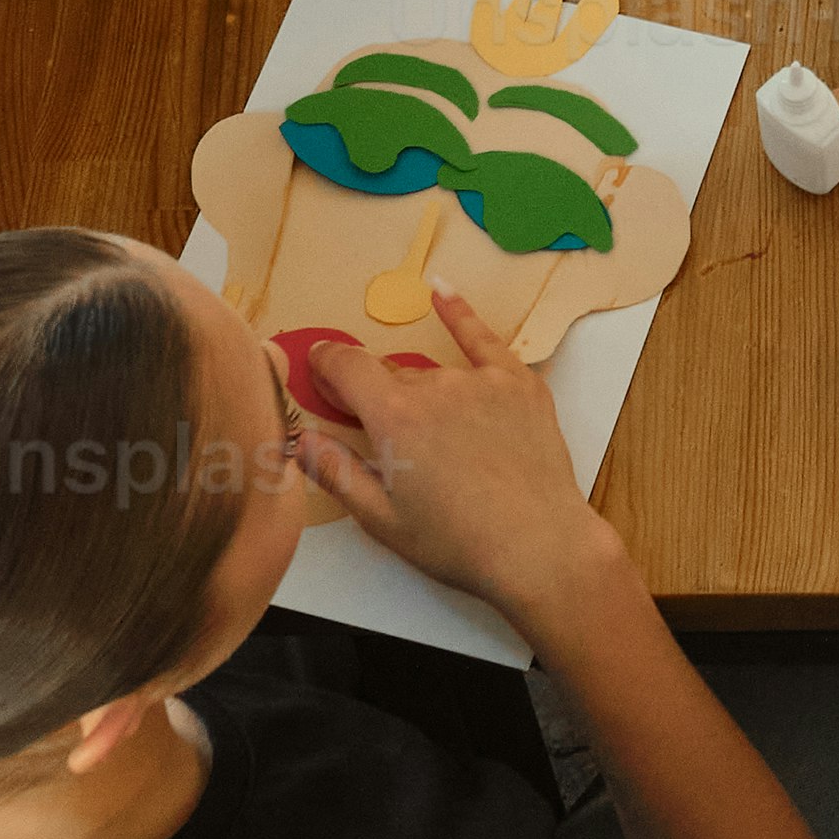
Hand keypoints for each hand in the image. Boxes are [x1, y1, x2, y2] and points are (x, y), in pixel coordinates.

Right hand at [296, 280, 623, 625]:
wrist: (539, 546)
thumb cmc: (458, 542)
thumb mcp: (382, 519)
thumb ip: (336, 472)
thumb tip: (299, 439)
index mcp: (394, 417)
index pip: (347, 367)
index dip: (326, 364)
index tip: (317, 367)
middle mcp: (435, 386)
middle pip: (389, 376)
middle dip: (372, 392)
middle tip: (376, 428)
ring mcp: (480, 380)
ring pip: (433, 373)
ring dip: (419, 392)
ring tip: (433, 441)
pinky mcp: (519, 383)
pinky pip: (483, 338)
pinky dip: (460, 313)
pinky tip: (441, 292)